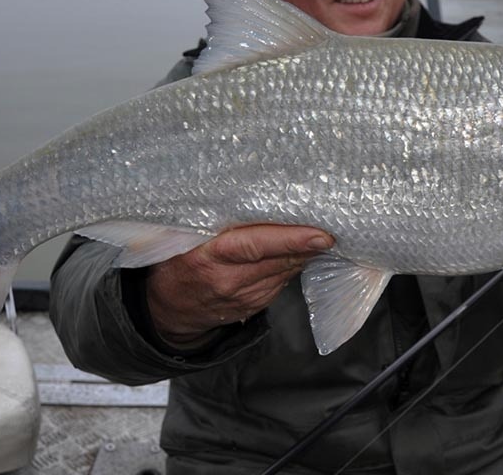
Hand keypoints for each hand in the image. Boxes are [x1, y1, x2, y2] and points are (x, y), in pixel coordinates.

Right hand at [146, 224, 332, 345]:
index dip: (289, 238)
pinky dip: (294, 261)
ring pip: (287, 268)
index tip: (319, 233)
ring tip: (324, 228)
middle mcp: (229, 280)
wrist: (168, 312)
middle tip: (334, 222)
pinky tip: (303, 247)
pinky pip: (283, 278)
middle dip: (308, 242)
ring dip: (306, 250)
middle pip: (279, 258)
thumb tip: (242, 191)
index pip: (254, 246)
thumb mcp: (178, 240)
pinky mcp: (257, 304)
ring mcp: (245, 297)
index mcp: (206, 259)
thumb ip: (206, 220)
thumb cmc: (174, 264)